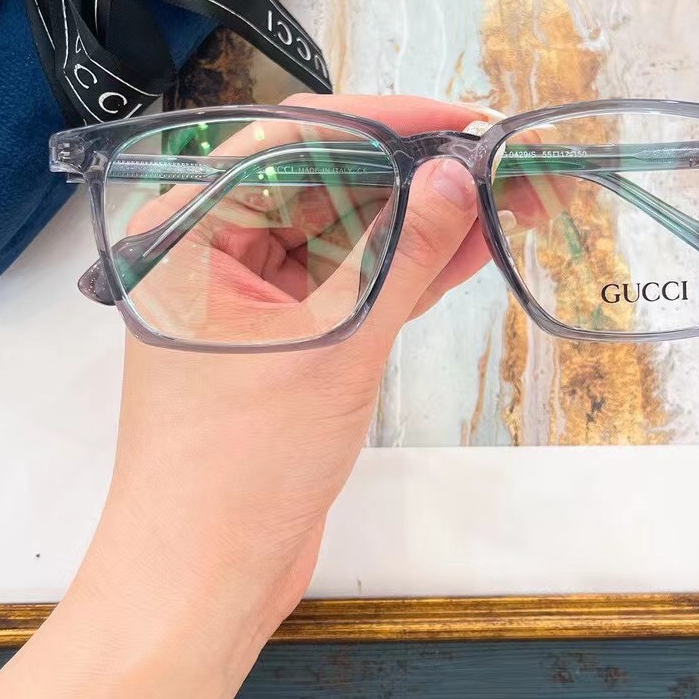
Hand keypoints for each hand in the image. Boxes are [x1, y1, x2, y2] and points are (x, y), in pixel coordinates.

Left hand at [93, 93, 494, 647]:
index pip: (294, 138)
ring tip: (503, 196)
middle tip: (496, 159)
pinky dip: (404, 269)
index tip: (458, 119)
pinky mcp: (284, 340)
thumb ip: (402, 257)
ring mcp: (250, 297)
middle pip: (325, 180)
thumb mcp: (336, 350)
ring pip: (344, 232)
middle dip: (413, 170)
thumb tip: (455, 177)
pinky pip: (349, 283)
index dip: (383, 120)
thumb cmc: (239, 467)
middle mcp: (215, 250)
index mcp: (195, 230)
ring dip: (418, 218)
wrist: (202, 579)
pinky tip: (470, 248)